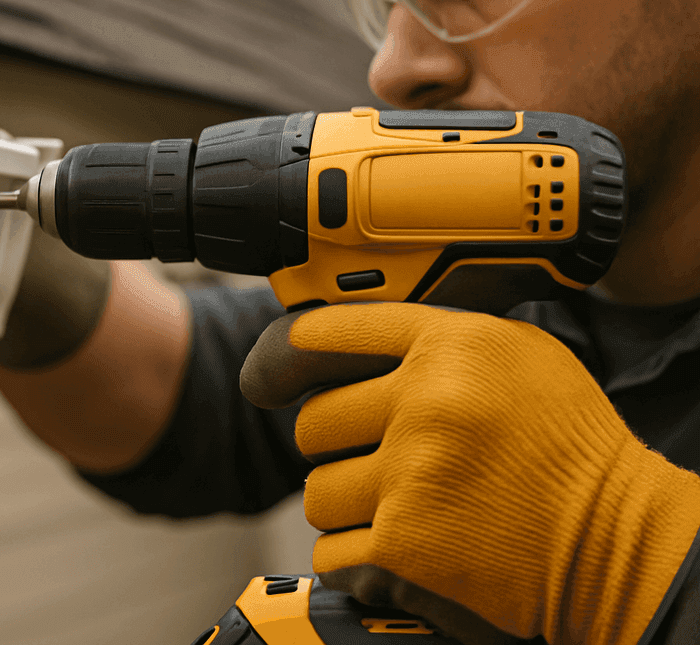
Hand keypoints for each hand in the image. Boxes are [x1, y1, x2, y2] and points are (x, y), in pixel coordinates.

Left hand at [241, 302, 699, 644]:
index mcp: (453, 344)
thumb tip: (352, 339)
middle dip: (338, 449)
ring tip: (405, 508)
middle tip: (382, 462)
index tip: (273, 373)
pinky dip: (359, 558)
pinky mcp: (404, 542)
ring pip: (316, 490)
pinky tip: (406, 548)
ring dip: (349, 507)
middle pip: (312, 422)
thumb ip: (439, 339)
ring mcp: (413, 472)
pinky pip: (332, 550)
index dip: (288, 352)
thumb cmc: (569, 450)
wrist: (616, 542)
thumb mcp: (519, 357)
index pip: (329, 331)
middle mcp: (428, 400)